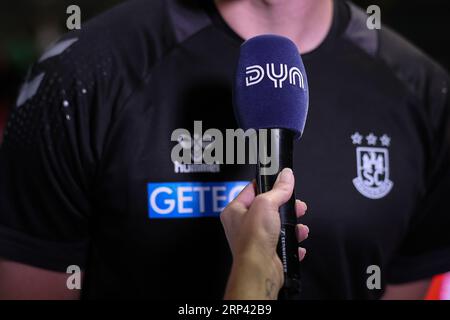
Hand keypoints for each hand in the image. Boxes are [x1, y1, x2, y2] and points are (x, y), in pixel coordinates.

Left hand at [221, 168, 308, 299]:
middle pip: (268, 208)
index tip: (281, 181)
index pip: (252, 189)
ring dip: (292, 225)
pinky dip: (292, 241)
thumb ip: (278, 189)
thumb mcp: (267, 204)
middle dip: (286, 207)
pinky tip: (296, 240)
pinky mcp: (266, 251)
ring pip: (278, 225)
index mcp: (235, 211)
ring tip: (300, 226)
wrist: (259, 269)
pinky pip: (283, 242)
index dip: (268, 185)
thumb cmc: (253, 240)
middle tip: (295, 205)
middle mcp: (242, 225)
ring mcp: (255, 239)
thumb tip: (285, 176)